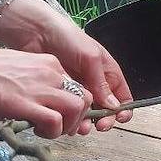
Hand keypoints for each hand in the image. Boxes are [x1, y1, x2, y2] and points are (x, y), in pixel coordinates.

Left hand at [0, 0, 133, 130]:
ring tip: (79, 126)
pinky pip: (69, 110)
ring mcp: (77, 89)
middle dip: (104, 120)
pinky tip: (65, 120)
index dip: (123, 110)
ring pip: (87, 113)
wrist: (37, 34)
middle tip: (98, 126)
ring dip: (86, 122)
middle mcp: (95, 83)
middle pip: (106, 109)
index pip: (122, 96)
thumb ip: (102, 83)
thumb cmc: (69, 39)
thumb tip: (113, 107)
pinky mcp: (61, 93)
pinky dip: (70, 118)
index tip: (118, 119)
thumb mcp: (91, 58)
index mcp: (108, 73)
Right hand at [0, 47, 92, 138]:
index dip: (74, 105)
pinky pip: (56, 121)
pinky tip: (36, 131)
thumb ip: (34, 83)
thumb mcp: (18, 72)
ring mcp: (40, 87)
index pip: (78, 85)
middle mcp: (50, 72)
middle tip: (61, 127)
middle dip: (78, 117)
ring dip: (68, 125)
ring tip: (49, 130)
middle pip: (85, 97)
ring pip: (77, 108)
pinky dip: (52, 132)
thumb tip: (39, 101)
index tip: (63, 116)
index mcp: (49, 63)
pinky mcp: (25, 103)